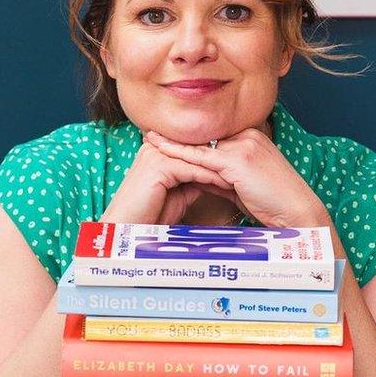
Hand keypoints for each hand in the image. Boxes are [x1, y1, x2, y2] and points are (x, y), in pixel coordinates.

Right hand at [99, 142, 234, 224]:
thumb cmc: (151, 216)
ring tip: (243, 176)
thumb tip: (214, 176)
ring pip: (197, 159)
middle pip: (196, 150)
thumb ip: (192, 180)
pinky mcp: (158, 166)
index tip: (240, 168)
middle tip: (247, 168)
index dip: (217, 159)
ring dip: (221, 168)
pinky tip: (229, 184)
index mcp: (157, 150)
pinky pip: (192, 170)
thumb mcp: (177, 193)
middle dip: (222, 161)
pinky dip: (212, 177)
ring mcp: (155, 154)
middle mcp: (154, 147)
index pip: (193, 150)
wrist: (128, 228)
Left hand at [144, 128, 331, 228]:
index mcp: (251, 137)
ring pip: (200, 144)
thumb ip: (220, 177)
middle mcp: (248, 135)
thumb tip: (197, 176)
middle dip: (177, 138)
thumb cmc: (273, 205)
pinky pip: (202, 157)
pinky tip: (161, 151)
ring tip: (148, 138)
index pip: (212, 137)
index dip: (188, 140)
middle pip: (204, 136)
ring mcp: (244, 144)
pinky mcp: (238, 159)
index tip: (165, 138)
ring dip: (173, 143)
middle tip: (149, 134)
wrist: (297, 214)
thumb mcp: (242, 186)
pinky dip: (179, 154)